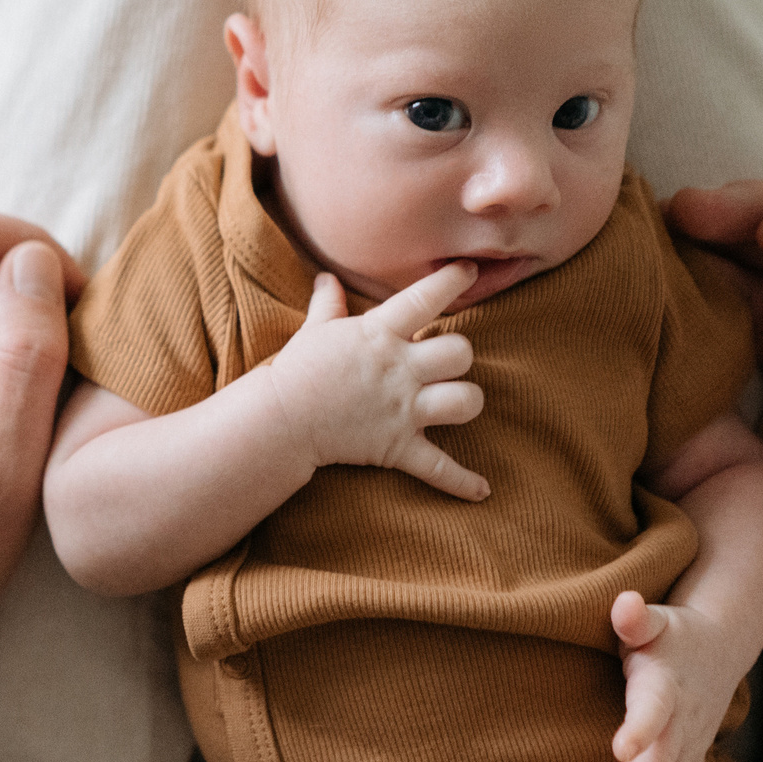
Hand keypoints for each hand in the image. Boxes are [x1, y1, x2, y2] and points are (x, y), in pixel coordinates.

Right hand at [264, 263, 487, 500]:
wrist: (281, 420)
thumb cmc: (297, 371)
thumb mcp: (314, 331)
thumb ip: (328, 304)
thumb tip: (326, 278)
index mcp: (380, 335)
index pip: (426, 298)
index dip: (453, 281)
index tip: (469, 271)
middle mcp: (399, 370)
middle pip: (459, 353)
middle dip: (458, 356)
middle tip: (442, 362)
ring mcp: (402, 410)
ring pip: (465, 402)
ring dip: (466, 401)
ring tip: (455, 402)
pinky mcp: (398, 447)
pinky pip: (439, 467)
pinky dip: (461, 482)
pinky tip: (482, 490)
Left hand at [598, 592, 744, 761]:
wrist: (721, 646)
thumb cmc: (671, 634)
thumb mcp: (655, 620)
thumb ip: (636, 617)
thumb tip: (624, 603)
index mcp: (667, 684)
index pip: (657, 708)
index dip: (642, 727)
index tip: (621, 751)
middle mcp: (682, 723)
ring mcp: (690, 748)